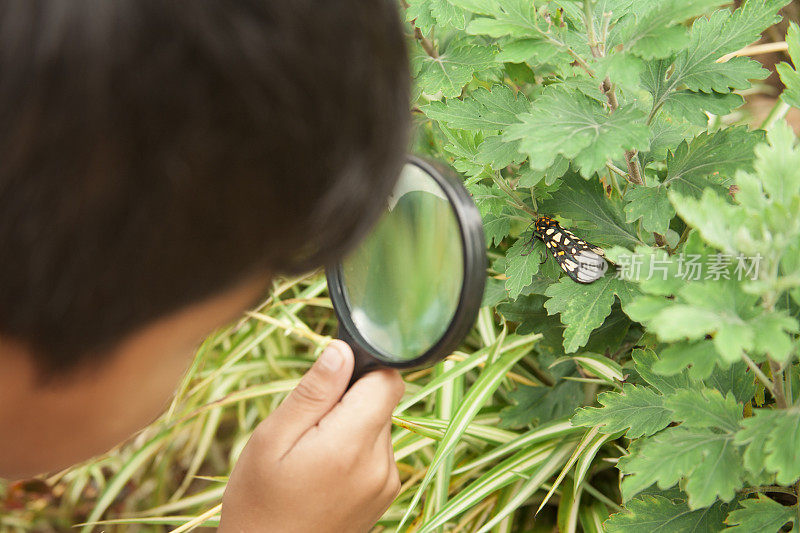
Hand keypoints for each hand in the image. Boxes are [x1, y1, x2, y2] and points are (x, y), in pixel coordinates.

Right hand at [219, 340, 404, 532]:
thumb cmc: (259, 505)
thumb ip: (313, 393)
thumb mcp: (271, 440)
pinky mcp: (385, 494)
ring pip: (379, 424)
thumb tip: (342, 351)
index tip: (330, 382)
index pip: (388, 380)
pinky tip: (324, 470)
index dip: (362, 368)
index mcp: (352, 445)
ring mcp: (387, 482)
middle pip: (382, 401)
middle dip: (348, 401)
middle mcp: (380, 463)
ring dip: (350, 426)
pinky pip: (378, 451)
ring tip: (312, 454)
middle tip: (307, 428)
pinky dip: (355, 449)